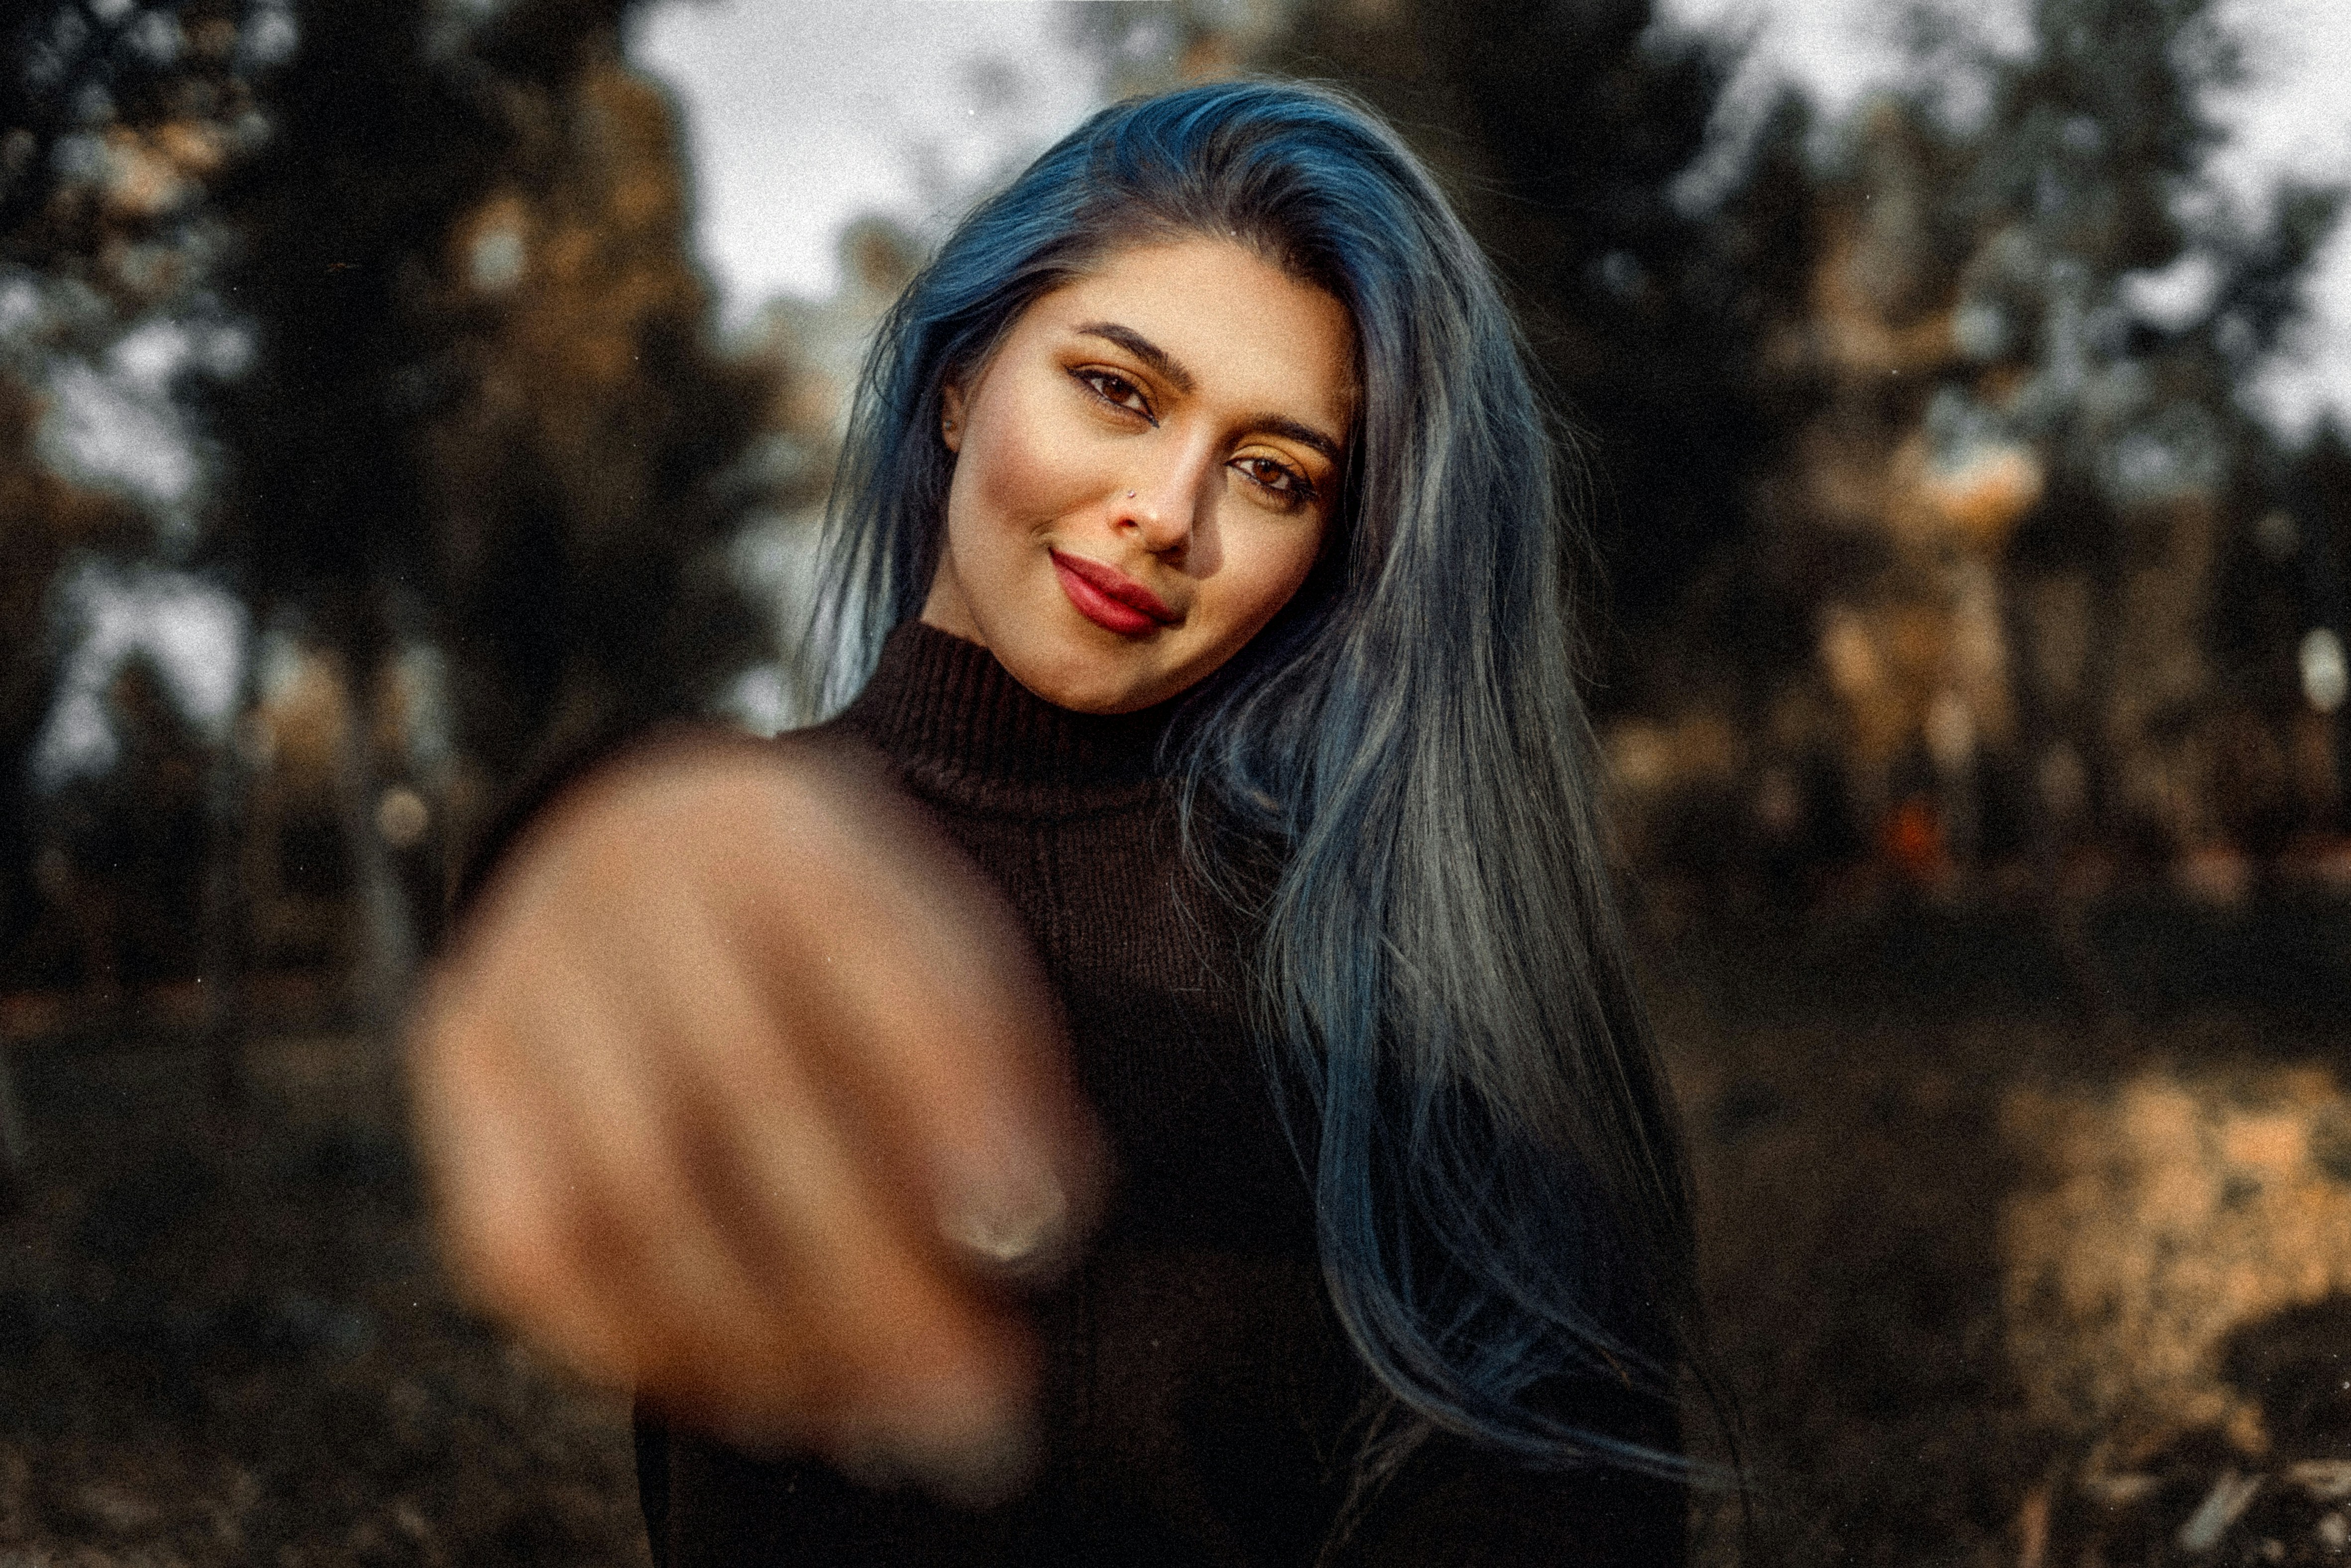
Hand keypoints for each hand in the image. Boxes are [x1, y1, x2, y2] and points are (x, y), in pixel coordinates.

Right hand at [406, 730, 1097, 1499]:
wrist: (639, 846)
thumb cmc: (825, 940)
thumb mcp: (927, 942)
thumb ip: (989, 1065)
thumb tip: (1023, 1238)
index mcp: (787, 832)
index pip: (874, 958)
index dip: (957, 1105)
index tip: (1035, 1241)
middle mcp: (637, 880)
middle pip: (748, 1095)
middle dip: (874, 1281)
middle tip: (975, 1406)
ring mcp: (528, 974)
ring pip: (628, 1196)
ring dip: (770, 1343)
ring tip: (883, 1422)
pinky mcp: (460, 1064)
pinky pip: (529, 1249)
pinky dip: (649, 1351)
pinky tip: (756, 1395)